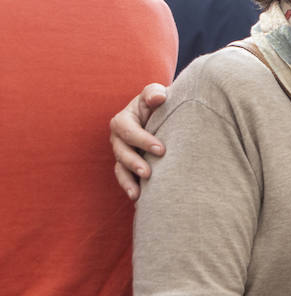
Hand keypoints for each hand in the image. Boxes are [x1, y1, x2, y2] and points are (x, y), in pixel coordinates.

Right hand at [110, 83, 167, 199]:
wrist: (165, 116)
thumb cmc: (160, 103)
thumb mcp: (155, 94)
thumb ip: (154, 93)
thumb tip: (158, 98)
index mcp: (124, 120)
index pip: (127, 130)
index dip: (142, 140)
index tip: (161, 150)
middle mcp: (119, 138)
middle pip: (121, 152)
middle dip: (133, 163)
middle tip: (149, 173)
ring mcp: (123, 154)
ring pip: (120, 169)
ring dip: (128, 181)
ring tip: (138, 194)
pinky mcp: (129, 166)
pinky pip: (125, 179)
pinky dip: (131, 189)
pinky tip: (140, 202)